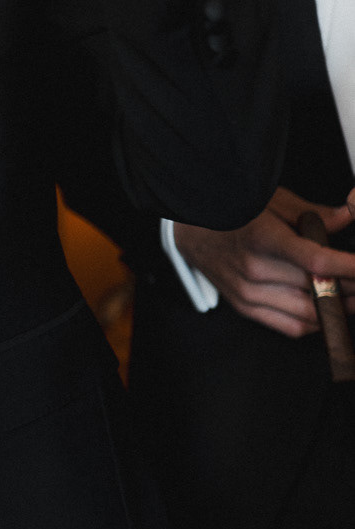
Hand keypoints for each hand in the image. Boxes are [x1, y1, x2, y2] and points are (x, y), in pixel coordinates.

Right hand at [175, 186, 354, 337]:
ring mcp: (248, 293)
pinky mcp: (245, 307)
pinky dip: (316, 323)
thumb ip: (314, 213)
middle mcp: (254, 269)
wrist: (189, 230)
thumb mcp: (272, 200)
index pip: (316, 260)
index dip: (349, 268)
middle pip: (318, 289)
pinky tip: (328, 309)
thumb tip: (348, 216)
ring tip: (352, 297)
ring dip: (338, 308)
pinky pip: (292, 327)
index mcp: (263, 237)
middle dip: (351, 287)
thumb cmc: (231, 211)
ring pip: (310, 314)